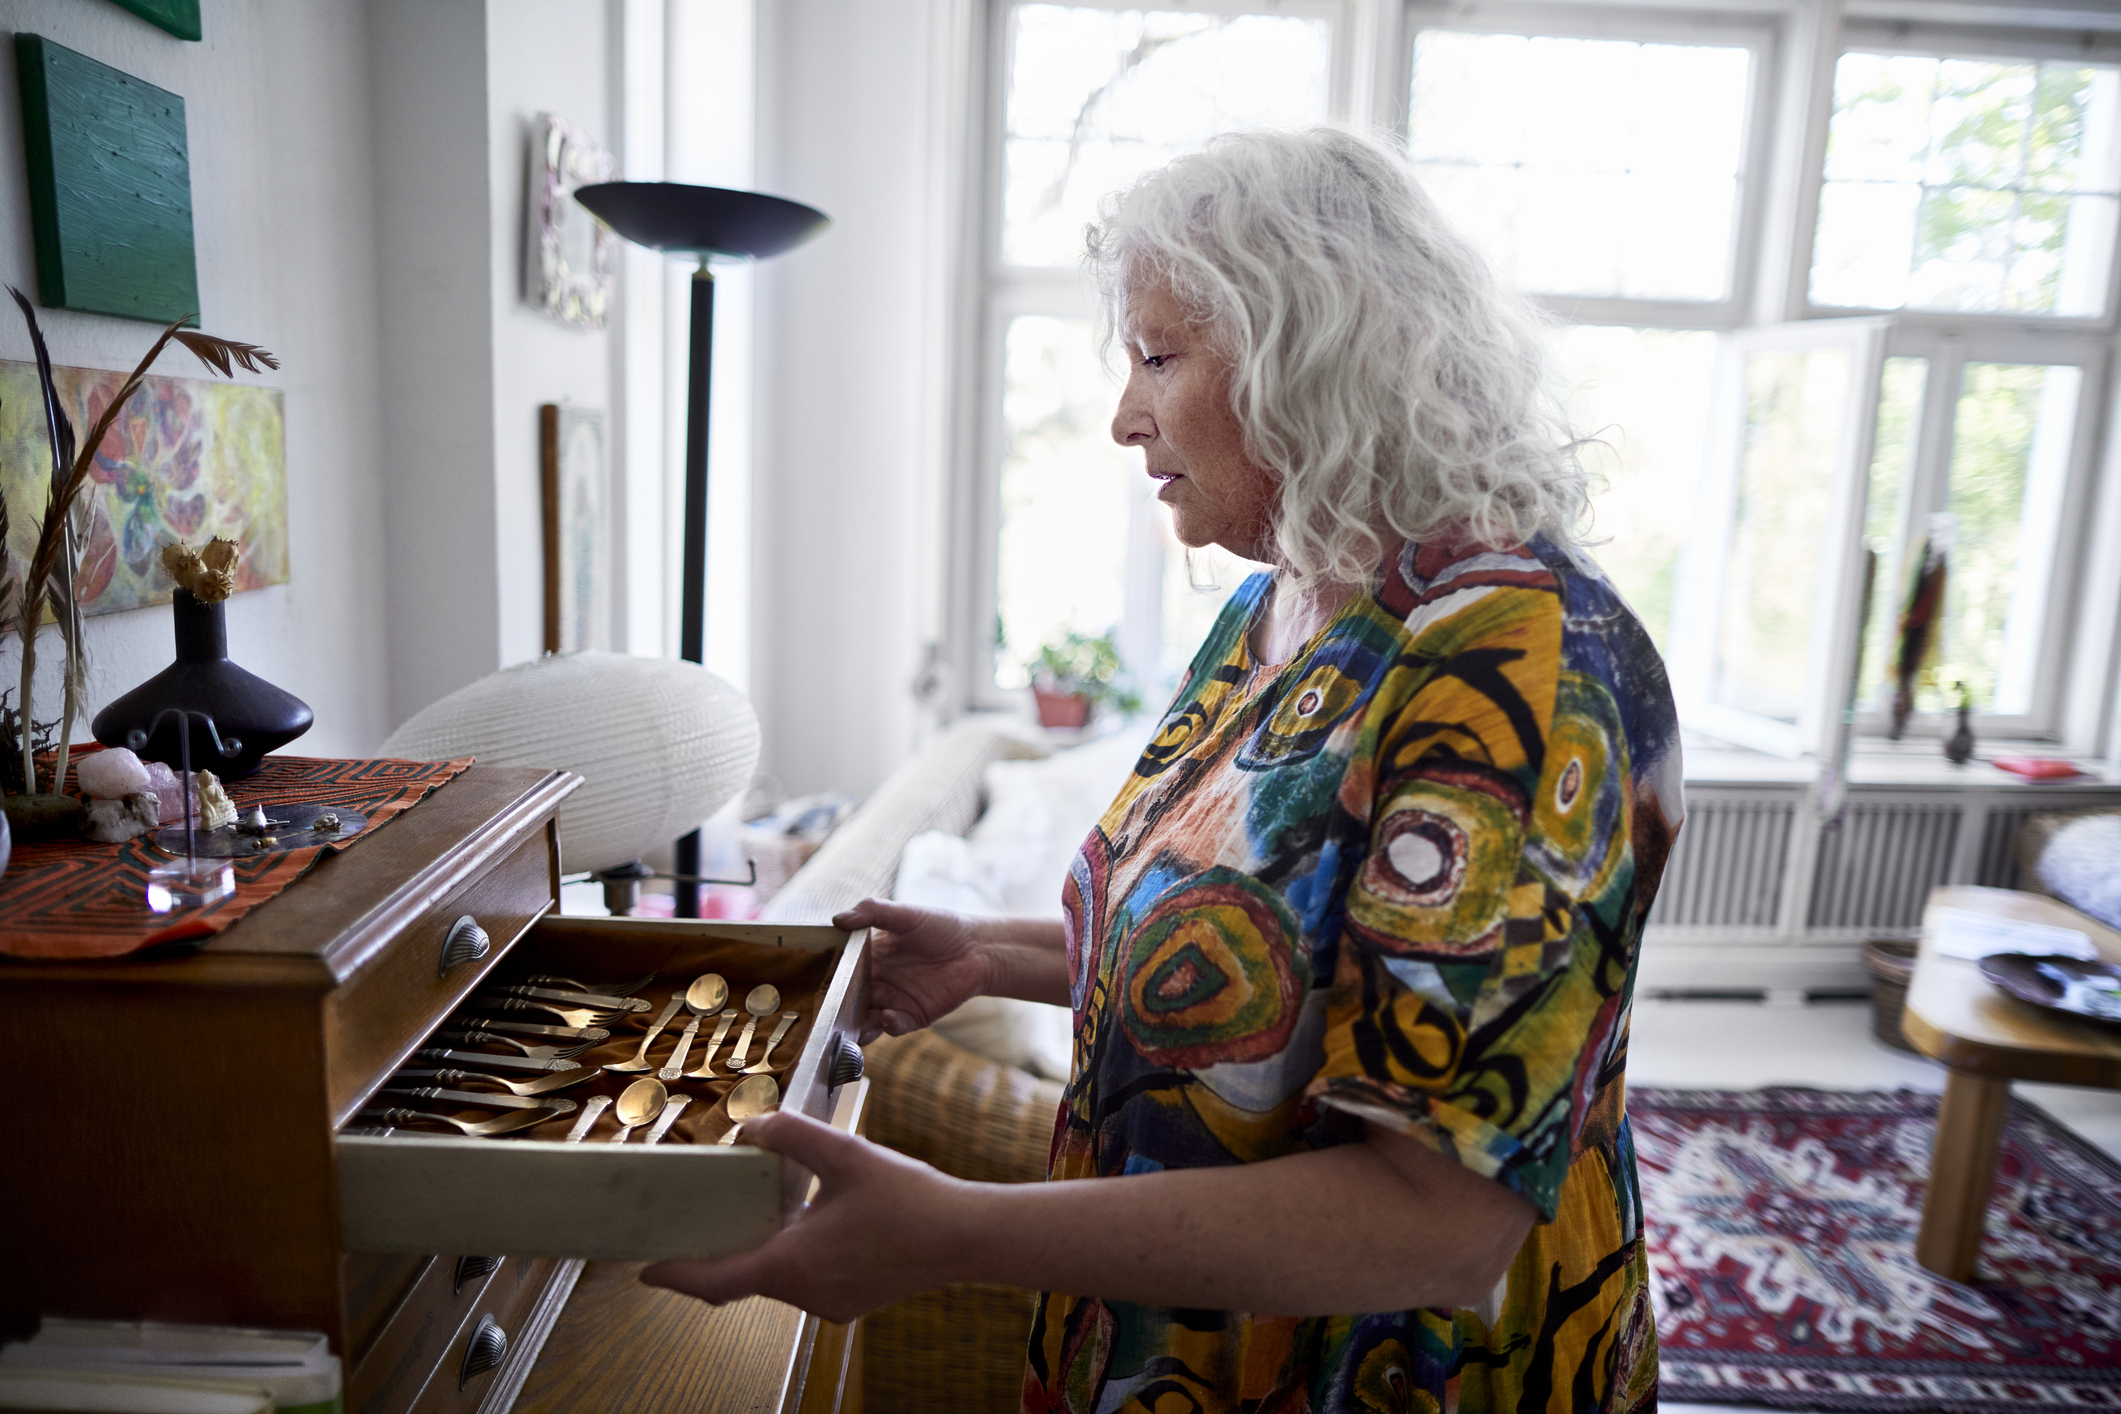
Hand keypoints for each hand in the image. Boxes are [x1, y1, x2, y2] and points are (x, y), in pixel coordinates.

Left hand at [639, 1110, 961, 1321]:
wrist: (965, 1236)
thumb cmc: (909, 1199)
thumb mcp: (845, 1153)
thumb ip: (792, 1135)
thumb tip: (751, 1126)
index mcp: (792, 1265)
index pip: (716, 1281)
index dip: (677, 1276)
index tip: (646, 1270)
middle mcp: (805, 1294)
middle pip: (744, 1278)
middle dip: (722, 1252)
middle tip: (702, 1222)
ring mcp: (829, 1304)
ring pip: (777, 1279)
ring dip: (765, 1249)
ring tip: (764, 1210)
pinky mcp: (850, 1303)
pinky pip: (806, 1282)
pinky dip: (793, 1258)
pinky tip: (811, 1223)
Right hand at [831, 899, 988, 1042]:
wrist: (977, 947)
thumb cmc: (940, 926)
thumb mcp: (903, 914)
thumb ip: (871, 912)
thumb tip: (838, 919)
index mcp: (869, 959)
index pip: (840, 975)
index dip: (827, 982)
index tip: (813, 987)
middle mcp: (877, 983)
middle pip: (848, 1003)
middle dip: (835, 1013)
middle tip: (825, 1017)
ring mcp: (894, 1001)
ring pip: (865, 1021)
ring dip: (856, 1026)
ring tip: (852, 1025)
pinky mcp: (914, 1016)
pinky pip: (894, 1026)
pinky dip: (888, 1025)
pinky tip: (887, 1016)